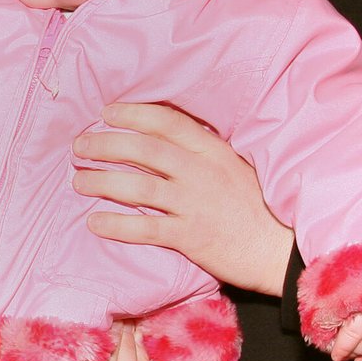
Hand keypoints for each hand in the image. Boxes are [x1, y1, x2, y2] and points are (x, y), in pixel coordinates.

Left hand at [72, 102, 293, 296]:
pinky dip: (116, 224)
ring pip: (139, 188)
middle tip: (80, 145)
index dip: (133, 114)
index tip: (106, 112)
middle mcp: (201, 172)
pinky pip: (145, 228)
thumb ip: (202, 153)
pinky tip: (95, 222)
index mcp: (213, 150)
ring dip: (103, 182)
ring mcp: (195, 204)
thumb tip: (162, 139)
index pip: (167, 122)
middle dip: (106, 144)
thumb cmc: (260, 205)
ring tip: (79, 181)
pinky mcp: (191, 237)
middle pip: (144, 150)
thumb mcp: (235, 166)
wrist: (282, 248)